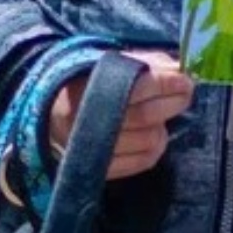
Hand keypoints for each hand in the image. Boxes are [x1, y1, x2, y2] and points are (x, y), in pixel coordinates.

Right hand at [44, 47, 193, 177]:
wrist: (46, 119)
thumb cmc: (84, 86)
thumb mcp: (106, 65)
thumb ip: (143, 63)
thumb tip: (179, 68)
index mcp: (88, 87)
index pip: (138, 85)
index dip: (167, 83)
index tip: (186, 79)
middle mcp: (89, 119)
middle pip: (146, 115)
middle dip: (173, 103)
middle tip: (185, 94)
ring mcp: (94, 148)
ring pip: (147, 141)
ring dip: (163, 128)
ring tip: (161, 118)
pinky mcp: (100, 169)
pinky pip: (140, 162)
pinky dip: (155, 150)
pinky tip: (154, 138)